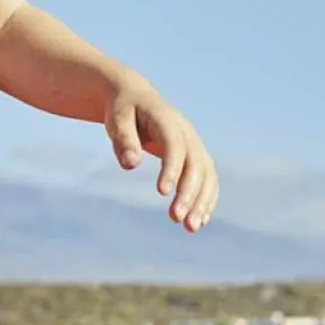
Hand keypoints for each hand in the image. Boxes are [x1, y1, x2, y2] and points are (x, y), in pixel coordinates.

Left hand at [107, 81, 216, 230]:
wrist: (137, 97)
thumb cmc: (123, 109)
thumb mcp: (117, 119)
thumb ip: (124, 140)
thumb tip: (130, 165)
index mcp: (167, 120)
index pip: (174, 146)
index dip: (171, 169)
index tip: (161, 193)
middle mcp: (187, 133)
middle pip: (195, 164)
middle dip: (188, 193)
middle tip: (176, 218)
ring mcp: (196, 145)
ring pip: (206, 175)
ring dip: (201, 202)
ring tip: (190, 228)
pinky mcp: (197, 156)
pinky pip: (208, 180)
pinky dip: (206, 199)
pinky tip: (199, 220)